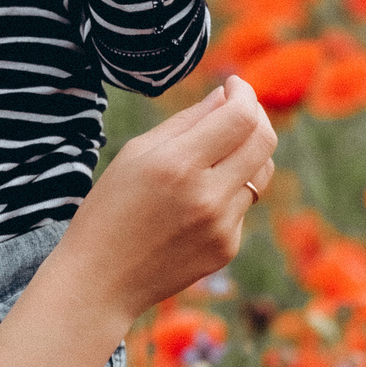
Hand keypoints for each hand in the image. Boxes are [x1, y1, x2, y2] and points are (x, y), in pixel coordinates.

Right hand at [59, 75, 275, 324]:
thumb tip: (225, 97)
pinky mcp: (228, 248)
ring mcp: (222, 226)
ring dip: (246, 154)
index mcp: (177, 164)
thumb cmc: (109, 209)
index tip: (233, 86)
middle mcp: (207, 195)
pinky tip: (194, 203)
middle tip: (237, 110)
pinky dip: (228, 192)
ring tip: (216, 154)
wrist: (101, 281)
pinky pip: (244, 205)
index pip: (240, 116)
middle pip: (264, 140)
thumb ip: (185, 122)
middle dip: (256, 116)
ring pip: (261, 172)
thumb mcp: (135, 154)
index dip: (244, 93)